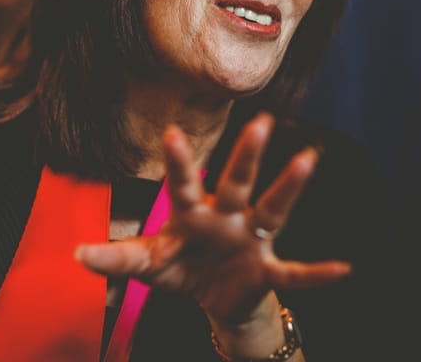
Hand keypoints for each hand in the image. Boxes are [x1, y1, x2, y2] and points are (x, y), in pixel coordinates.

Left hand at [75, 112, 350, 327]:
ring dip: (289, 186)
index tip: (171, 132)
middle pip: (237, 182)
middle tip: (261, 120)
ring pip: (273, 210)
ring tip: (308, 158)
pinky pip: (295, 273)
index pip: (184, 183)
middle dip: (247, 155)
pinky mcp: (267, 271)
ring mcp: (251, 242)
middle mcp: (227, 218)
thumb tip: (75, 254)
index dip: (178, 162)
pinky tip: (345, 268)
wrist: (216, 300)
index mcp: (193, 214)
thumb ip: (117, 260)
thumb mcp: (149, 265)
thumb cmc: (182, 270)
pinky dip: (318, 274)